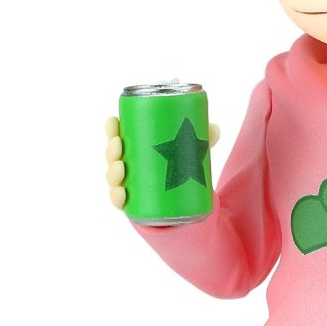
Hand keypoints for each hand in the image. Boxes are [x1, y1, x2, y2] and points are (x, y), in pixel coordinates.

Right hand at [104, 117, 219, 209]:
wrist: (181, 205)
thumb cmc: (180, 170)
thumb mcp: (190, 153)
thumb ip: (201, 140)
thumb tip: (216, 128)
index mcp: (134, 150)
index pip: (116, 136)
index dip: (111, 128)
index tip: (113, 120)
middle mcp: (126, 167)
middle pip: (112, 156)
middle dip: (110, 148)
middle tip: (118, 142)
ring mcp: (128, 186)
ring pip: (113, 177)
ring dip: (111, 171)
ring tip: (120, 166)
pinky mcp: (133, 204)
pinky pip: (120, 202)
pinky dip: (117, 198)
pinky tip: (120, 193)